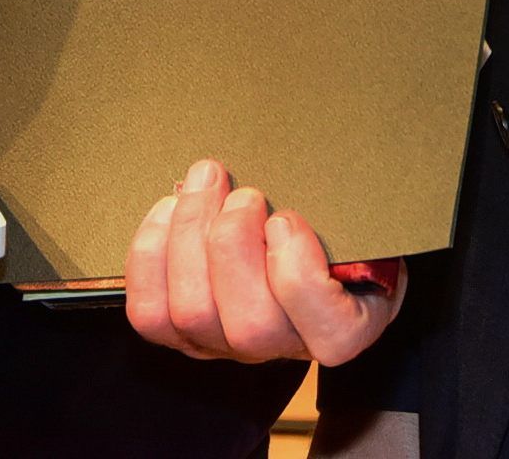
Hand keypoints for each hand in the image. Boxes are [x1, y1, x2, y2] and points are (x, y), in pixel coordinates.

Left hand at [123, 158, 405, 365]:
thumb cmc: (332, 224)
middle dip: (233, 242)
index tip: (285, 219)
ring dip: (190, 235)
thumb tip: (322, 160)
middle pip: (250, 325)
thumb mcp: (358, 214)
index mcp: (345, 325)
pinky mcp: (179, 335)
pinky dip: (152, 252)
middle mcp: (282, 347)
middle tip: (242, 192)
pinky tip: (170, 208)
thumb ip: (346, 207)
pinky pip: (149, 311)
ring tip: (205, 183)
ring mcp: (226, 346)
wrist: (295, 242)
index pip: (332, 334)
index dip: (299, 273)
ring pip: (192, 314)